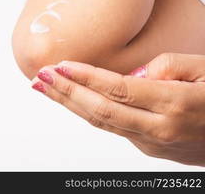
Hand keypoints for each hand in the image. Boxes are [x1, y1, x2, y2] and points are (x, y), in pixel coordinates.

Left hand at [31, 53, 204, 165]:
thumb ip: (167, 67)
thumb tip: (131, 76)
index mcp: (176, 105)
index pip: (117, 90)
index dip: (85, 78)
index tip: (59, 66)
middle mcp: (161, 129)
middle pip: (100, 110)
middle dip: (65, 93)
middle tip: (39, 77)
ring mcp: (154, 144)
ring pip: (102, 123)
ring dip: (70, 104)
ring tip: (46, 88)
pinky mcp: (152, 150)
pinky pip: (114, 128)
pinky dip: (89, 112)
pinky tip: (74, 100)